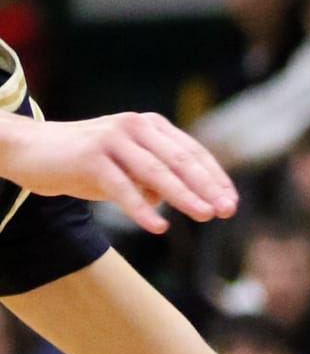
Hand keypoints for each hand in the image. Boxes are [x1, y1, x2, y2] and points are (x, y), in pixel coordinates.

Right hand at [0, 110, 236, 234]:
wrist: (34, 150)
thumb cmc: (89, 162)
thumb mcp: (130, 168)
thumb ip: (158, 180)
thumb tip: (186, 201)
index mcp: (150, 126)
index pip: (192, 152)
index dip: (214, 178)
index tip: (231, 202)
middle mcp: (134, 127)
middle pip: (180, 160)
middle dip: (207, 187)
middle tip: (226, 211)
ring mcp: (111, 139)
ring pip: (156, 171)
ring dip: (183, 195)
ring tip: (205, 215)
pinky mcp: (90, 158)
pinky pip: (121, 187)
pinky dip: (141, 208)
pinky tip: (158, 227)